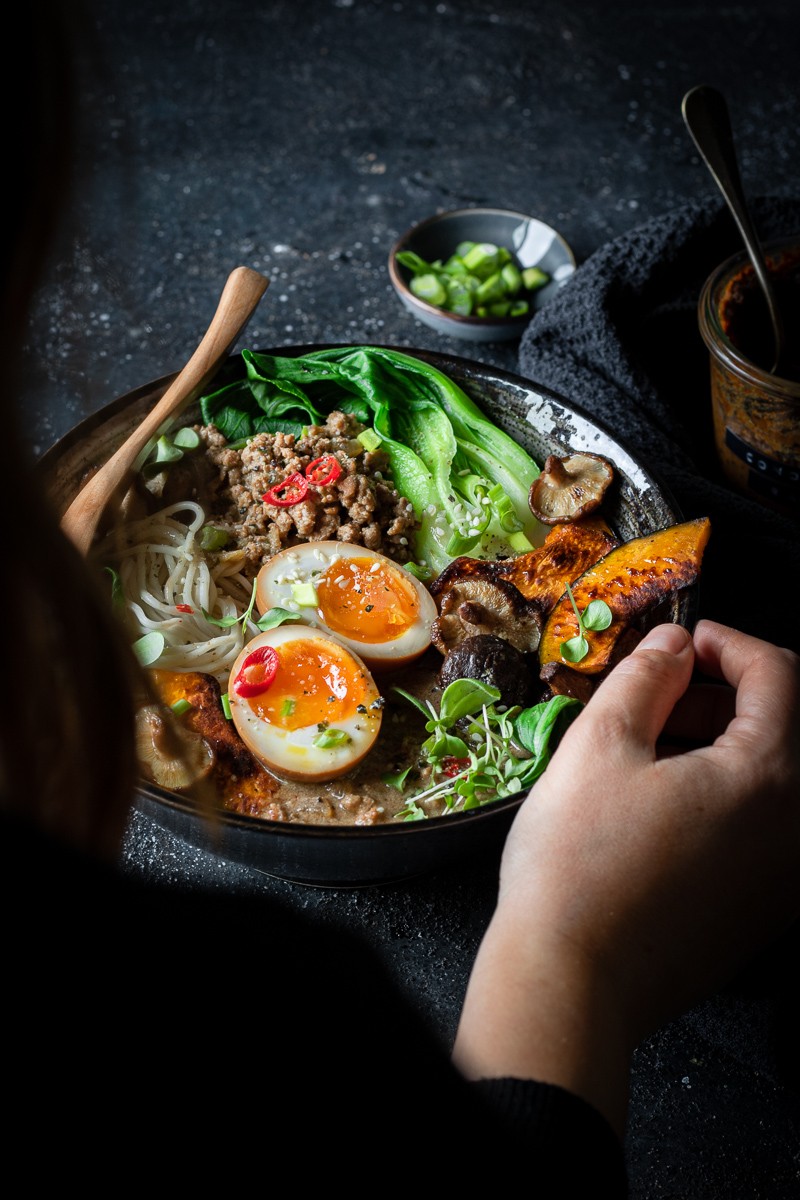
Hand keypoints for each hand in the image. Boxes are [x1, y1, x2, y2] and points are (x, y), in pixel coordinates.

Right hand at [453, 620, 799, 1132]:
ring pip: (770, 779)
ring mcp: (784, 878)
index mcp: (769, 777)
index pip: (779, 674)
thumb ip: (646, 677)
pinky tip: (658, 807)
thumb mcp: (600, 745)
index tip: (685, 644)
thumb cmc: (579, 866)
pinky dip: (724, 798)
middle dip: (722, 695)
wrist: (569, 983)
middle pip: (782, 726)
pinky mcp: (762, 913)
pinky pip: (761, 830)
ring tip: (648, 753)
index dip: (728, 643)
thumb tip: (673, 645)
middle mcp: (796, 830)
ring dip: (721, 746)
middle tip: (659, 698)